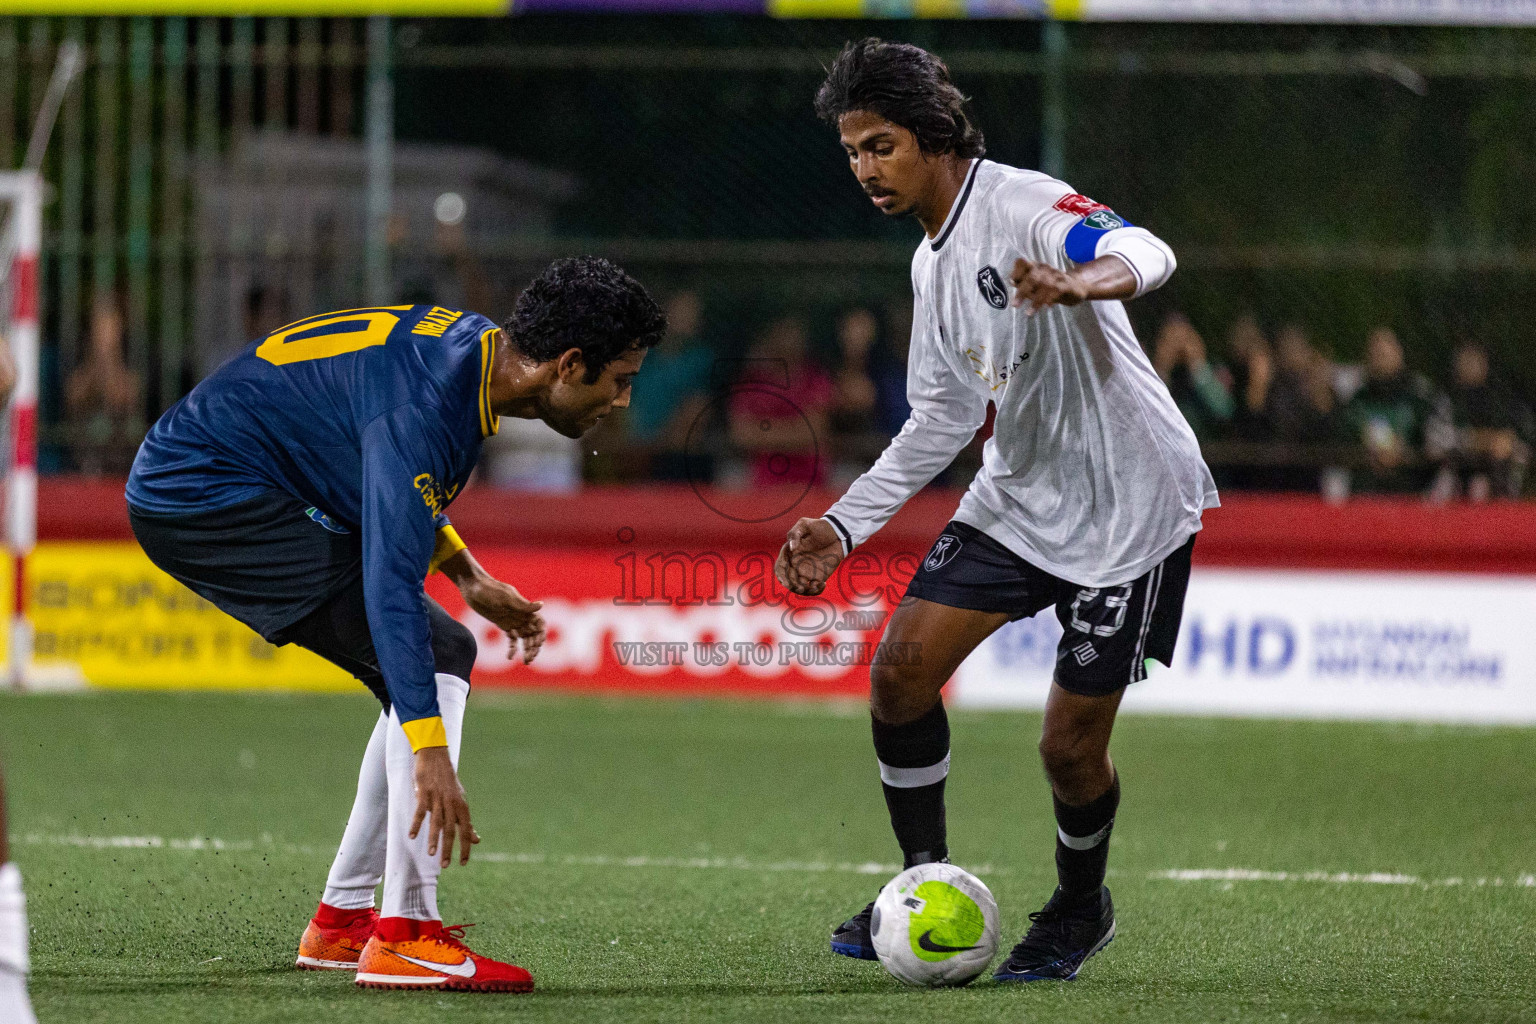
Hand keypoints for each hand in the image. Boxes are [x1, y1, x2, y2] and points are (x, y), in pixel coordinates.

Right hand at [409, 746, 479, 867]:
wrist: (435, 757)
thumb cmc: (448, 782)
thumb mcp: (460, 801)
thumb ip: (465, 822)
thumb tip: (476, 840)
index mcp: (462, 806)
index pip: (465, 830)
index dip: (465, 847)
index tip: (463, 863)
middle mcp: (452, 803)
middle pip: (451, 829)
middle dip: (449, 848)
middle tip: (446, 865)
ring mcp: (438, 798)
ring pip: (436, 822)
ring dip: (433, 839)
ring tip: (431, 854)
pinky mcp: (424, 793)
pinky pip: (420, 811)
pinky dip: (416, 824)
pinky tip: (412, 836)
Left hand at [462, 575, 545, 664]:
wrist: (473, 588)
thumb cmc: (490, 590)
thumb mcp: (506, 598)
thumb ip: (523, 605)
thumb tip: (541, 606)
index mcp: (525, 609)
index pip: (540, 624)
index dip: (541, 635)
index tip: (537, 644)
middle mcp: (522, 616)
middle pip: (534, 634)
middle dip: (534, 647)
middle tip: (529, 658)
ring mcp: (513, 621)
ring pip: (525, 639)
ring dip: (527, 650)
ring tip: (526, 662)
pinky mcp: (503, 625)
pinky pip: (511, 639)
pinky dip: (512, 648)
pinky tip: (510, 657)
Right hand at [774, 518, 844, 596]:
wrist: (838, 532)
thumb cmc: (819, 526)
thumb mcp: (804, 524)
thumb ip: (795, 534)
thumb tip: (791, 548)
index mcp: (789, 553)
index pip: (780, 567)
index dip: (781, 576)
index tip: (786, 582)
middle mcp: (796, 564)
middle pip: (789, 581)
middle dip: (793, 586)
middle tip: (802, 587)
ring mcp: (806, 571)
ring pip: (800, 587)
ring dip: (805, 591)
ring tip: (815, 586)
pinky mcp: (818, 576)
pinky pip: (814, 588)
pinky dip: (817, 590)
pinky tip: (823, 584)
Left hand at [1010, 259, 1088, 313]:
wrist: (1077, 287)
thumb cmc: (1052, 287)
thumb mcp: (1037, 285)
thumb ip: (1025, 284)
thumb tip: (1011, 282)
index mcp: (1036, 267)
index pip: (1022, 262)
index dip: (1016, 271)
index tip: (1011, 282)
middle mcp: (1045, 268)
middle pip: (1032, 277)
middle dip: (1022, 291)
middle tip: (1015, 305)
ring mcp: (1056, 275)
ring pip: (1044, 285)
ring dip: (1035, 300)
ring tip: (1029, 312)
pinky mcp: (1066, 284)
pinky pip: (1056, 291)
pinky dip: (1049, 300)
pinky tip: (1046, 307)